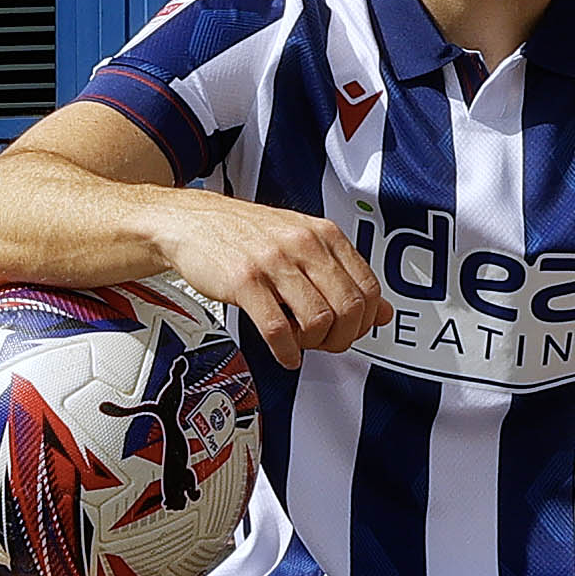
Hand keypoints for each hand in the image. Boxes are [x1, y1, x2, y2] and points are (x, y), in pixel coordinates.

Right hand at [164, 195, 386, 359]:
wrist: (191, 221)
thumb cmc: (246, 234)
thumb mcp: (303, 242)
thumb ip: (344, 275)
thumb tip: (383, 312)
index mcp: (323, 234)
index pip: (368, 287)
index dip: (365, 321)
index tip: (350, 331)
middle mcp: (303, 244)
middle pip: (348, 308)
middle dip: (342, 337)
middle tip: (326, 343)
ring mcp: (273, 261)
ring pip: (318, 319)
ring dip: (314, 344)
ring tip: (301, 343)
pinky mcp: (243, 281)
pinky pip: (278, 329)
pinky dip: (286, 352)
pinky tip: (284, 354)